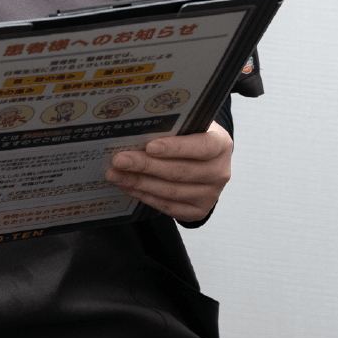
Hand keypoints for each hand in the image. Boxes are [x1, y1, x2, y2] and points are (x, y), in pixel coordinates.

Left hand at [105, 122, 231, 221]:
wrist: (206, 161)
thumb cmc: (193, 136)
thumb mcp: (191, 126)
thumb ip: (173, 127)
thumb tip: (137, 128)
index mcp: (221, 145)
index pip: (201, 146)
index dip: (176, 147)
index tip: (149, 146)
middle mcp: (220, 172)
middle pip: (179, 171)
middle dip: (145, 165)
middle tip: (120, 160)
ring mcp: (210, 195)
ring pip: (170, 191)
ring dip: (139, 182)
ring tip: (116, 174)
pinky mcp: (198, 211)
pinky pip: (167, 206)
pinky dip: (144, 196)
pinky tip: (128, 186)